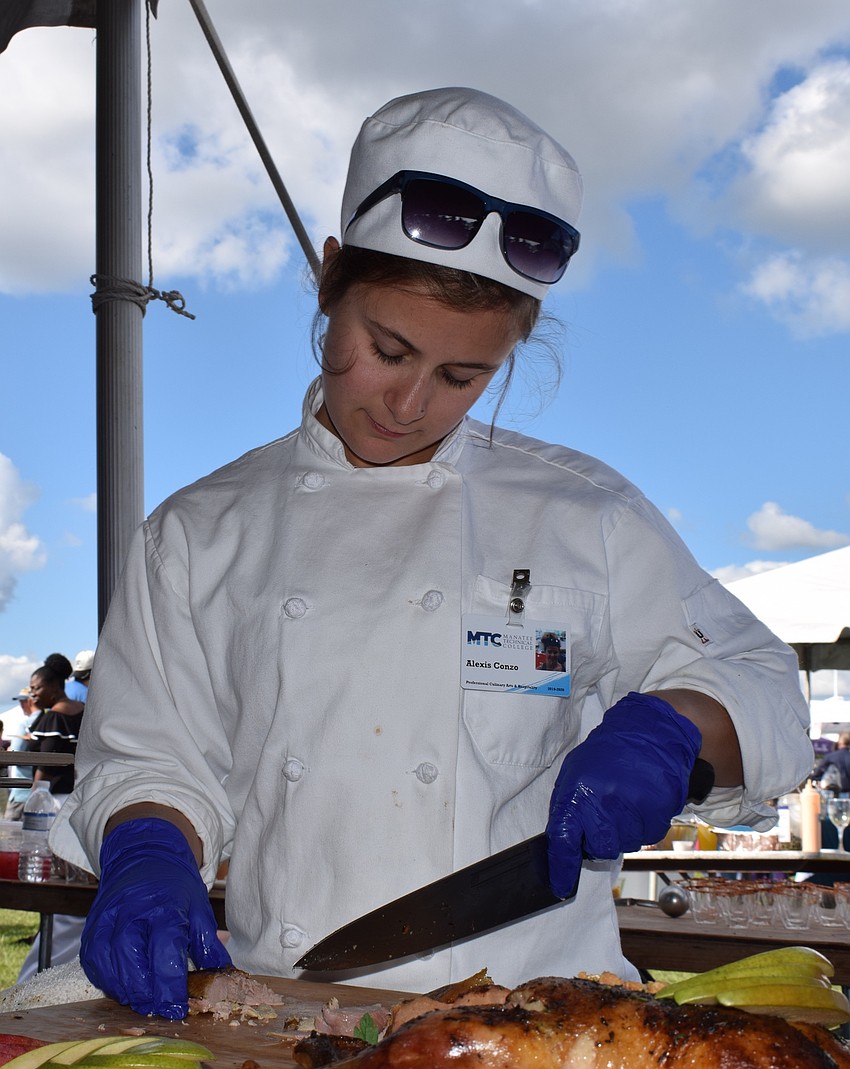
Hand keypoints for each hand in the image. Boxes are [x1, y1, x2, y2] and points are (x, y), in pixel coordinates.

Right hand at [80, 817, 230, 1018]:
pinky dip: (107, 980)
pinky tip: (124, 985)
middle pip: (131, 962)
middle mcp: (131, 911)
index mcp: (164, 907)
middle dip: (145, 993)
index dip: (171, 988)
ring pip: (108, 965)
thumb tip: (221, 975)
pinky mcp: (91, 927)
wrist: (145, 857)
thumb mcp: (199, 908)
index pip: (165, 953)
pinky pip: (93, 962)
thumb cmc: (175, 887)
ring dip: (125, 991)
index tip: (178, 1009)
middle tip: (160, 1008)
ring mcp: (107, 919)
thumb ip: (208, 943)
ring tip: (144, 1000)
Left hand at [546, 692, 701, 897]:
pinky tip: (640, 803)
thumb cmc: (608, 755)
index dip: (561, 867)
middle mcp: (605, 803)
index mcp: (578, 792)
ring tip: (623, 803)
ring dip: (622, 831)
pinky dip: (642, 826)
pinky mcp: (659, 812)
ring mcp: (634, 809)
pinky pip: (646, 836)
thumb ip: (568, 808)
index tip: (559, 886)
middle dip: (597, 840)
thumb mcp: (574, 773)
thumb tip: (562, 844)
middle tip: (602, 817)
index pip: (564, 840)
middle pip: (598, 849)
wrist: (650, 734)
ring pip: (624, 844)